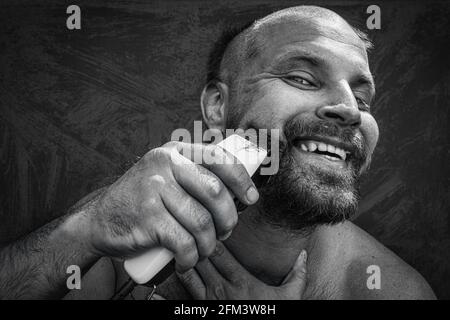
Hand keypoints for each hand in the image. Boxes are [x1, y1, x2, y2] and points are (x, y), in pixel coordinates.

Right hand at [83, 141, 258, 271]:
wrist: (99, 220)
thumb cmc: (142, 202)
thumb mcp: (165, 176)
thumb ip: (194, 175)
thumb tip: (237, 192)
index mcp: (174, 152)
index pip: (218, 157)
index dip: (241, 179)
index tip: (251, 198)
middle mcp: (164, 165)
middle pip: (215, 191)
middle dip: (228, 218)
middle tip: (225, 232)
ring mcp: (154, 189)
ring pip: (201, 221)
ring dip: (209, 244)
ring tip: (203, 250)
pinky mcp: (147, 217)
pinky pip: (184, 242)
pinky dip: (191, 258)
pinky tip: (186, 261)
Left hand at [177, 241, 307, 299]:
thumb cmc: (271, 319)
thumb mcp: (289, 298)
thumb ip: (297, 275)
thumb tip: (303, 255)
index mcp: (241, 281)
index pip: (218, 251)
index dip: (211, 238)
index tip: (210, 229)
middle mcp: (221, 290)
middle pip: (200, 259)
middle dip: (195, 245)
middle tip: (192, 234)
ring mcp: (209, 303)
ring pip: (188, 274)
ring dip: (185, 261)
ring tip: (184, 251)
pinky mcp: (202, 312)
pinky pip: (183, 294)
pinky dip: (179, 282)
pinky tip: (175, 274)